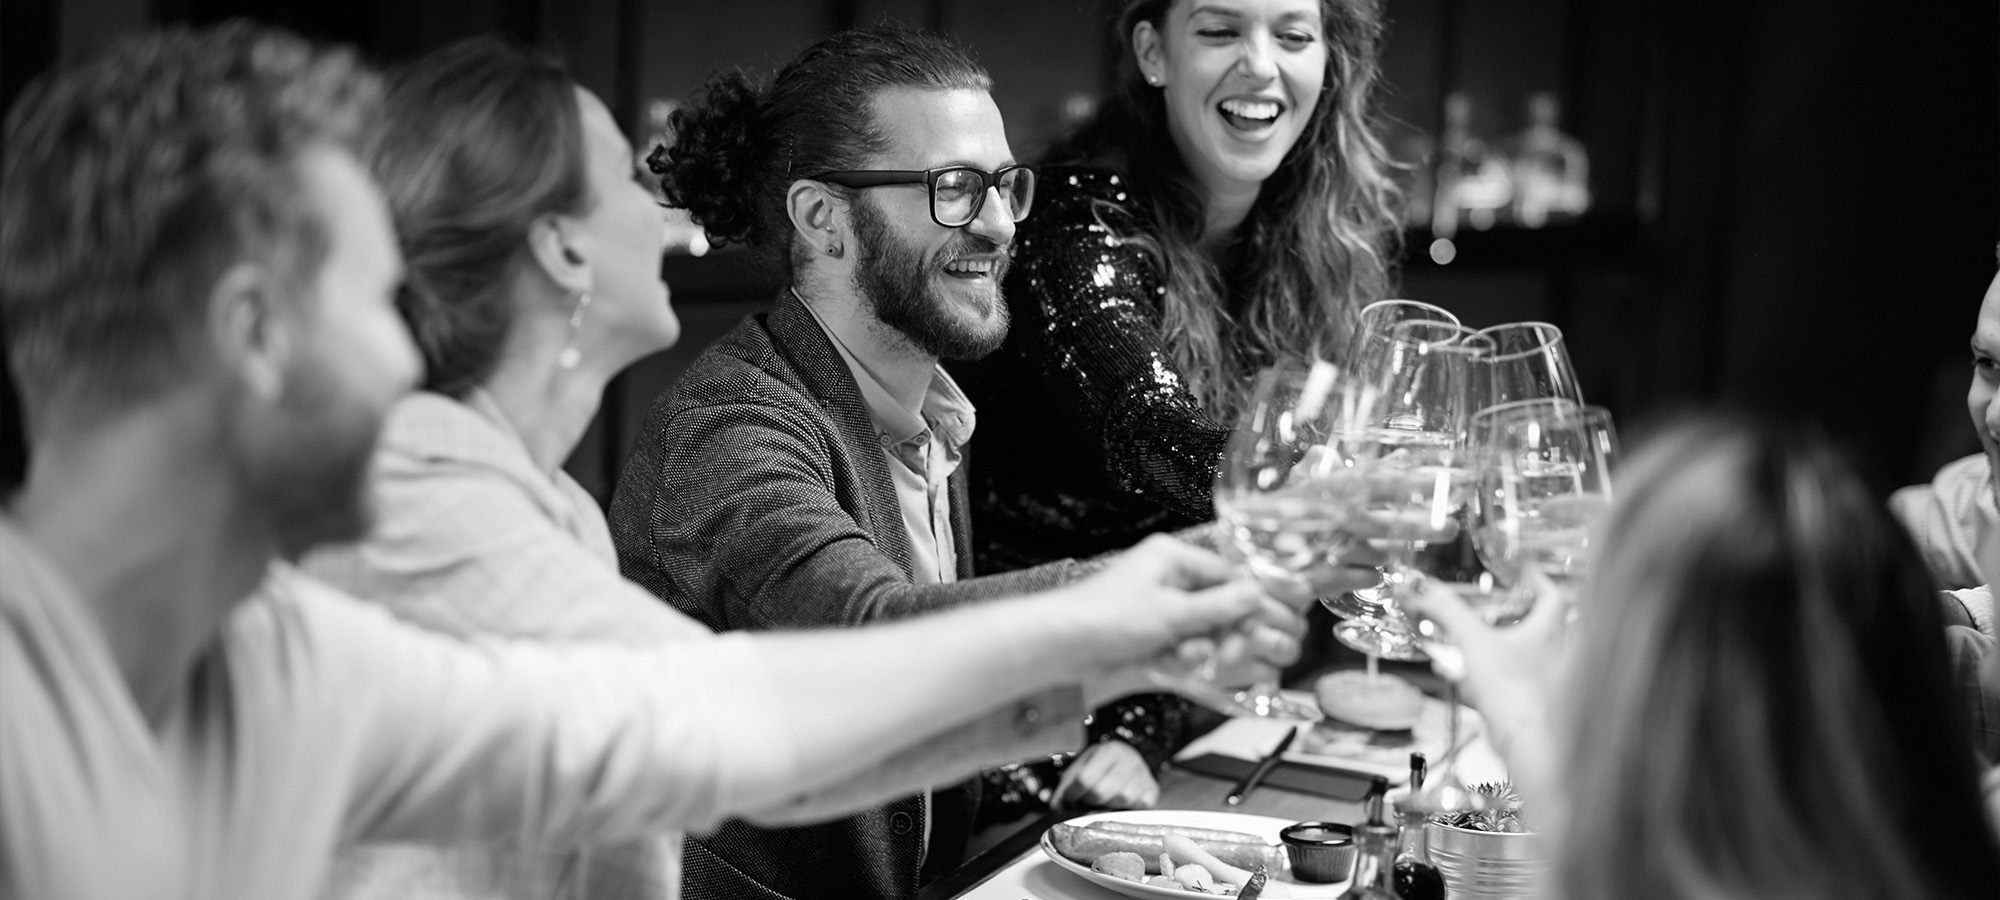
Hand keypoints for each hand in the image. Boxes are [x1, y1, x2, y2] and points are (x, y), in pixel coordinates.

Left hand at [1053, 535, 1270, 670]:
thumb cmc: (1104, 617)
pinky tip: (1168, 663)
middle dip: (1224, 631)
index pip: (1228, 573)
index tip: (1263, 623)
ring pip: (1202, 629)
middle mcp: (1167, 578)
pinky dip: (1180, 658)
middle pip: (1218, 604)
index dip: (1248, 601)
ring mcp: (1159, 606)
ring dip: (1199, 648)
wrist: (1060, 648)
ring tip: (1186, 656)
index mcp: (1172, 558)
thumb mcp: (1170, 612)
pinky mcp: (1150, 633)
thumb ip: (1218, 606)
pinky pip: (1182, 645)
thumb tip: (1257, 595)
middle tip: (1231, 651)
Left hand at [1054, 740, 1159, 809]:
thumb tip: (1056, 807)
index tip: (1069, 799)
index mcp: (1109, 750)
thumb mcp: (1081, 767)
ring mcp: (1144, 774)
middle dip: (1089, 801)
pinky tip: (1121, 804)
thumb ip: (1067, 786)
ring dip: (1109, 806)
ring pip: (1121, 800)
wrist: (1128, 760)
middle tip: (1087, 801)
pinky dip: (1128, 809)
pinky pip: (1138, 806)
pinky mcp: (1153, 789)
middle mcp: (1129, 759)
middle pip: (1101, 792)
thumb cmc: (1101, 766)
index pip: (1084, 779)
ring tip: (1104, 801)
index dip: (1073, 794)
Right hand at [1399, 568, 1568, 715]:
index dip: (1537, 580)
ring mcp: (1544, 679)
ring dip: (1498, 645)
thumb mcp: (1474, 641)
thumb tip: (1425, 588)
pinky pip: (1508, 682)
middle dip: (1515, 613)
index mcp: (1548, 632)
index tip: (1522, 572)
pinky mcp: (1529, 702)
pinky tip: (1463, 680)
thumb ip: (1449, 613)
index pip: (1552, 595)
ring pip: (1523, 654)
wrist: (1524, 740)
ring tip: (1471, 640)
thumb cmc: (1513, 690)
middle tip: (1495, 604)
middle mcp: (1553, 653)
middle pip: (1539, 623)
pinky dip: (1487, 676)